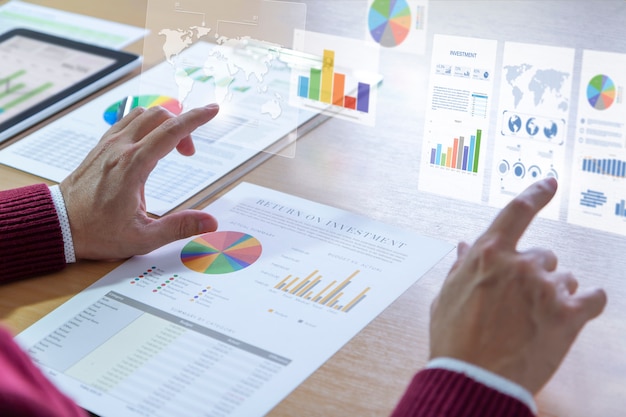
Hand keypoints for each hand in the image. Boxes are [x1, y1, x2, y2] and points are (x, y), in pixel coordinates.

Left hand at [60, 104, 219, 260]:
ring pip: (141, 114)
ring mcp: (108, 145)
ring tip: (172, 148)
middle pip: (159, 115)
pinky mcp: (101, 147)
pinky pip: (127, 122)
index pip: (171, 132)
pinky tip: (149, 144)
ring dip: (163, 122)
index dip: (196, 119)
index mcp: (132, 166)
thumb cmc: (97, 233)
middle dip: (182, 125)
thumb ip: (179, 227)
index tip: (213, 110)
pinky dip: (145, 124)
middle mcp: (120, 149)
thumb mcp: (143, 237)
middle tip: (189, 153)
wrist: (59, 226)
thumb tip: (210, 222)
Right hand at [429, 177, 606, 393]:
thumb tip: (464, 246)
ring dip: (555, 293)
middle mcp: (520, 263)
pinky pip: (593, 297)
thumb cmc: (454, 339)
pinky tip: (576, 312)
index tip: (550, 183)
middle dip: (535, 274)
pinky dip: (587, 303)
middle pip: (543, 255)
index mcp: (487, 253)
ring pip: (565, 278)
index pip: (517, 211)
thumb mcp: (446, 297)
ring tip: (535, 321)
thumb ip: (460, 267)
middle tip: (520, 303)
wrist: (474, 379)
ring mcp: (546, 287)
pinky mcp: (569, 314)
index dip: (536, 193)